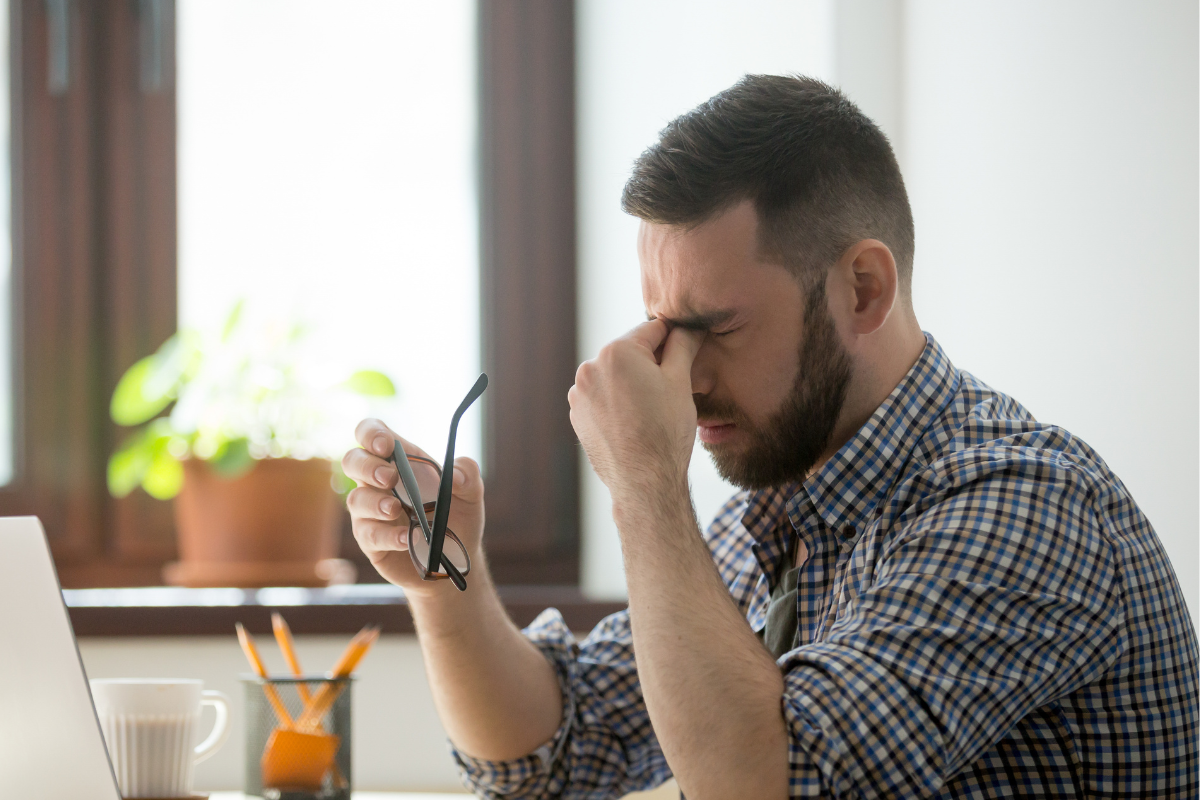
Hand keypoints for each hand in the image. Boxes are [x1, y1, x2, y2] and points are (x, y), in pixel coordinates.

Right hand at [342, 419, 484, 595]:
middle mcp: (379, 483)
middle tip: (390, 477)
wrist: (454, 561)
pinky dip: (387, 535)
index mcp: (401, 461)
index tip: (387, 445)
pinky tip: (406, 538)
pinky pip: (368, 534)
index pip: (372, 433)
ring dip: (375, 502)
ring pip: (356, 499)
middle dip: (367, 465)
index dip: (372, 433)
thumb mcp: (471, 495)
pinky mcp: (371, 541)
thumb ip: (468, 476)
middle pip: (353, 461)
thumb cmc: (457, 519)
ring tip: (395, 509)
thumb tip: (456, 474)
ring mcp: (371, 512)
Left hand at [568, 320, 703, 503]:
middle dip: (650, 364)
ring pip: (615, 376)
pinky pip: (602, 397)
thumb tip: (689, 326)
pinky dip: (617, 402)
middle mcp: (590, 367)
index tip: (686, 350)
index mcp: (616, 352)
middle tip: (670, 389)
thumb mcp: (680, 381)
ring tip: (651, 409)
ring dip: (632, 382)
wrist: (644, 482)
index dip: (674, 340)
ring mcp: (579, 393)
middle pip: (630, 353)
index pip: (652, 330)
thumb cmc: (666, 431)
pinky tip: (634, 421)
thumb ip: (682, 345)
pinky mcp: (577, 415)